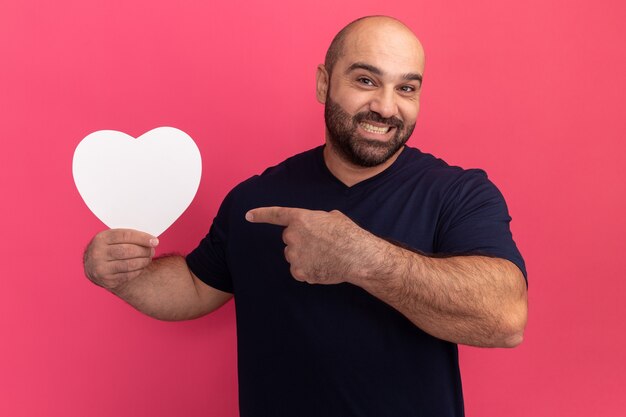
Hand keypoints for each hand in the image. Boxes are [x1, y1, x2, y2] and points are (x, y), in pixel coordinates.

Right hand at [83, 229, 158, 291]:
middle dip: (144, 251)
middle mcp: (97, 252)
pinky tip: (141, 267)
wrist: (93, 266)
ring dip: (143, 261)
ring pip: (129, 264)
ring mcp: (100, 267)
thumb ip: (128, 237)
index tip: (154, 241)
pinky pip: (128, 275)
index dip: (142, 238)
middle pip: (128, 250)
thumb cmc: (109, 249)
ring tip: (148, 258)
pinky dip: (138, 271)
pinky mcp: (106, 280)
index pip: (125, 235)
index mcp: (101, 238)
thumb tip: (151, 240)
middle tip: (152, 251)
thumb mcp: (113, 239)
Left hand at [246, 207, 381, 284]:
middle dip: (300, 240)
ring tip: (324, 256)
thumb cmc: (348, 234)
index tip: (248, 216)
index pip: (275, 215)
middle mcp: (292, 236)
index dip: (261, 214)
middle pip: (289, 239)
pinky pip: (298, 270)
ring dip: (304, 256)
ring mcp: (294, 255)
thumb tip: (315, 226)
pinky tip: (322, 266)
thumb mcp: (332, 217)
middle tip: (319, 243)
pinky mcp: (298, 272)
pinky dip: (308, 270)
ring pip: (293, 255)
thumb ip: (315, 220)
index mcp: (300, 218)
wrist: (357, 256)